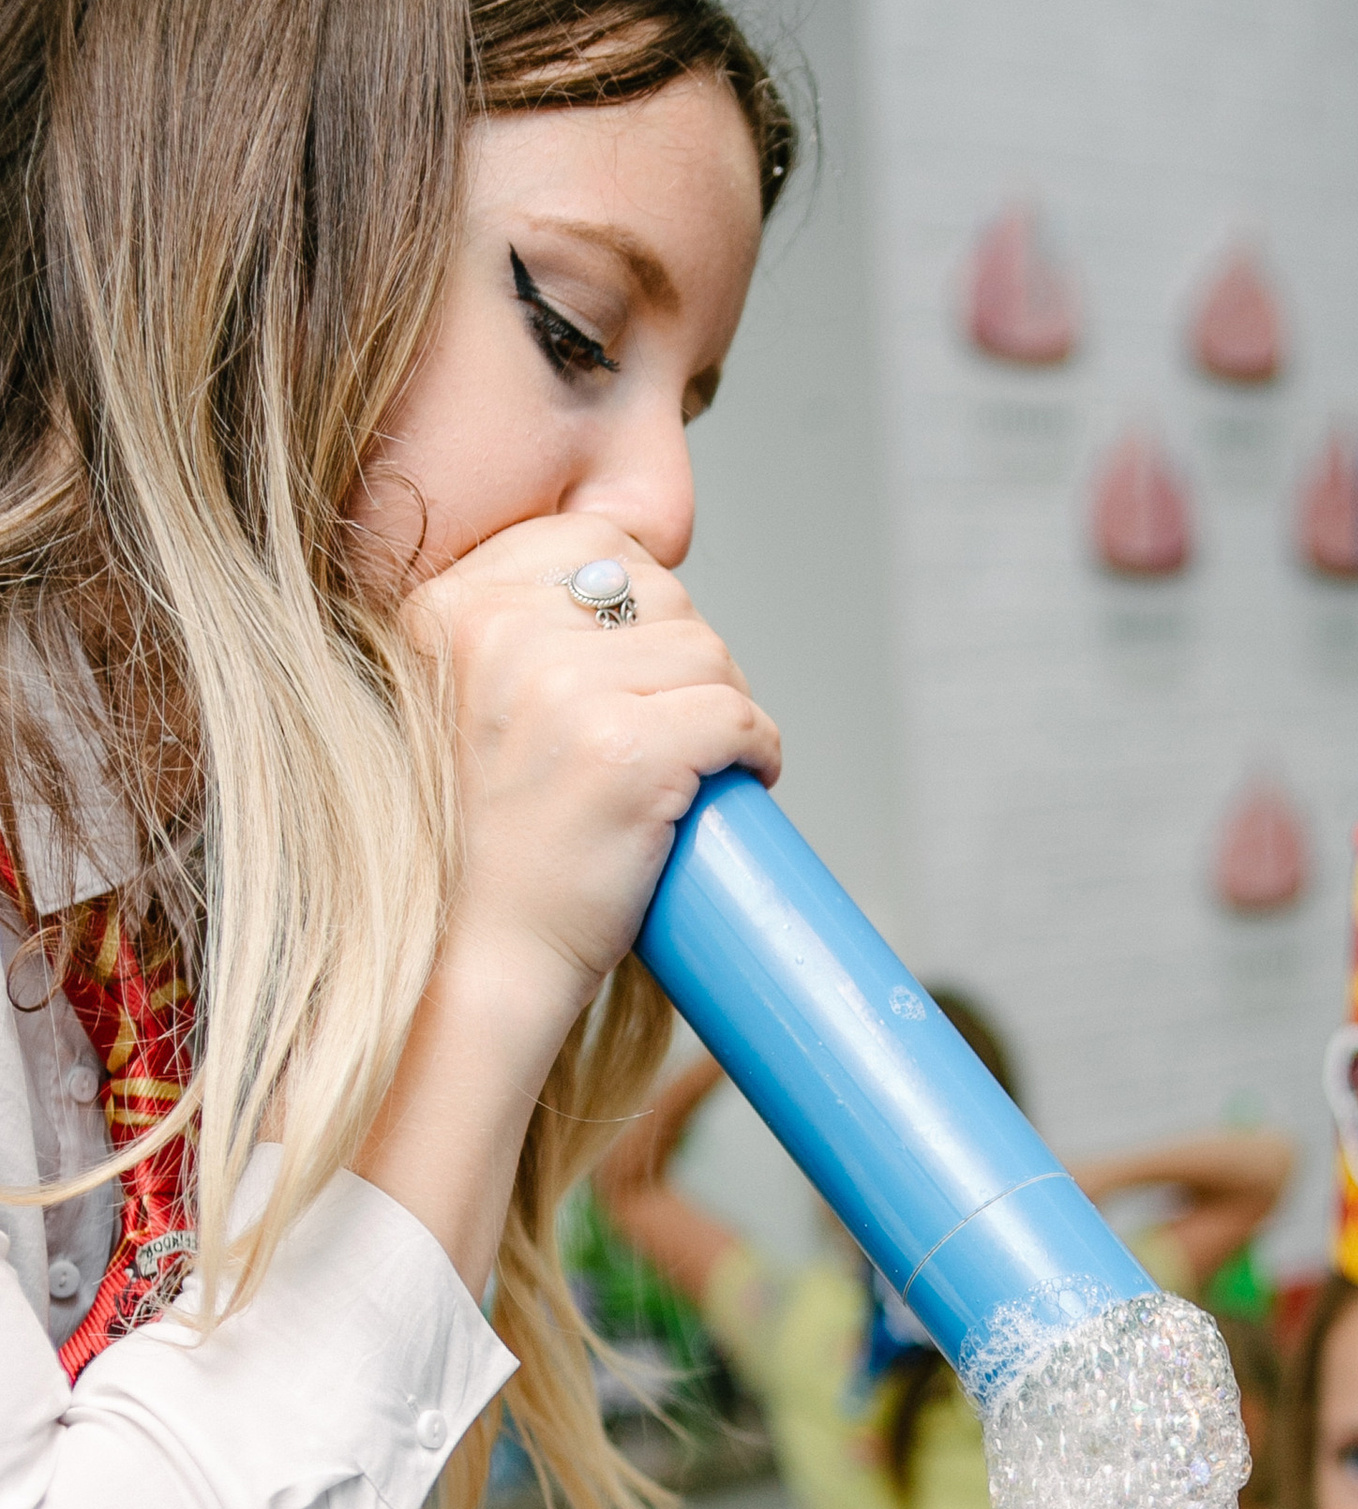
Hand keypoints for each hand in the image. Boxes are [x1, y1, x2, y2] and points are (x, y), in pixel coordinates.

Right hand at [360, 515, 778, 1288]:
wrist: (479, 966)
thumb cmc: (490, 849)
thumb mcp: (469, 708)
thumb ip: (521, 636)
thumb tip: (639, 583)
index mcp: (448, 610)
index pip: (590, 542)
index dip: (639, 605)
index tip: (637, 673)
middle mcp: (498, 635)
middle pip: (659, 592)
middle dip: (685, 660)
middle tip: (669, 735)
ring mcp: (564, 692)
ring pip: (709, 652)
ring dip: (725, 709)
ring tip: (694, 771)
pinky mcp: (628, 753)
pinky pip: (738, 716)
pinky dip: (757, 751)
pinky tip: (737, 786)